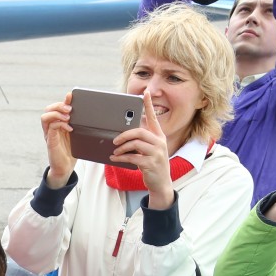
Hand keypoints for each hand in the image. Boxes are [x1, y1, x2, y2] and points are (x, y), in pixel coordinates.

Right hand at [43, 93, 75, 187]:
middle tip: (70, 109)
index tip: (71, 96)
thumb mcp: (76, 134)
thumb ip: (77, 124)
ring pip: (45, 116)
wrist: (66, 167)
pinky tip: (69, 128)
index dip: (63, 100)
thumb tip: (88, 113)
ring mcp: (49, 134)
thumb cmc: (71, 151)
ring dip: (57, 114)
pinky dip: (60, 124)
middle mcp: (51, 128)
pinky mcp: (50, 141)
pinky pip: (51, 128)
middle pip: (48, 109)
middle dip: (59, 105)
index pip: (56, 108)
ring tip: (68, 117)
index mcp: (57, 124)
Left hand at [111, 92, 172, 208]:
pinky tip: (115, 159)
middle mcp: (159, 142)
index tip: (145, 93)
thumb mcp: (149, 150)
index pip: (153, 118)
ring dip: (122, 147)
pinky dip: (121, 158)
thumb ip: (141, 141)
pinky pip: (133, 157)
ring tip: (114, 151)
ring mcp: (156, 153)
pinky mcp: (150, 163)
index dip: (149, 105)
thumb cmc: (152, 164)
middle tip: (114, 140)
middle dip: (124, 135)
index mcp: (158, 136)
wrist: (161, 183)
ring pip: (135, 144)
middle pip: (139, 131)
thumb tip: (124, 134)